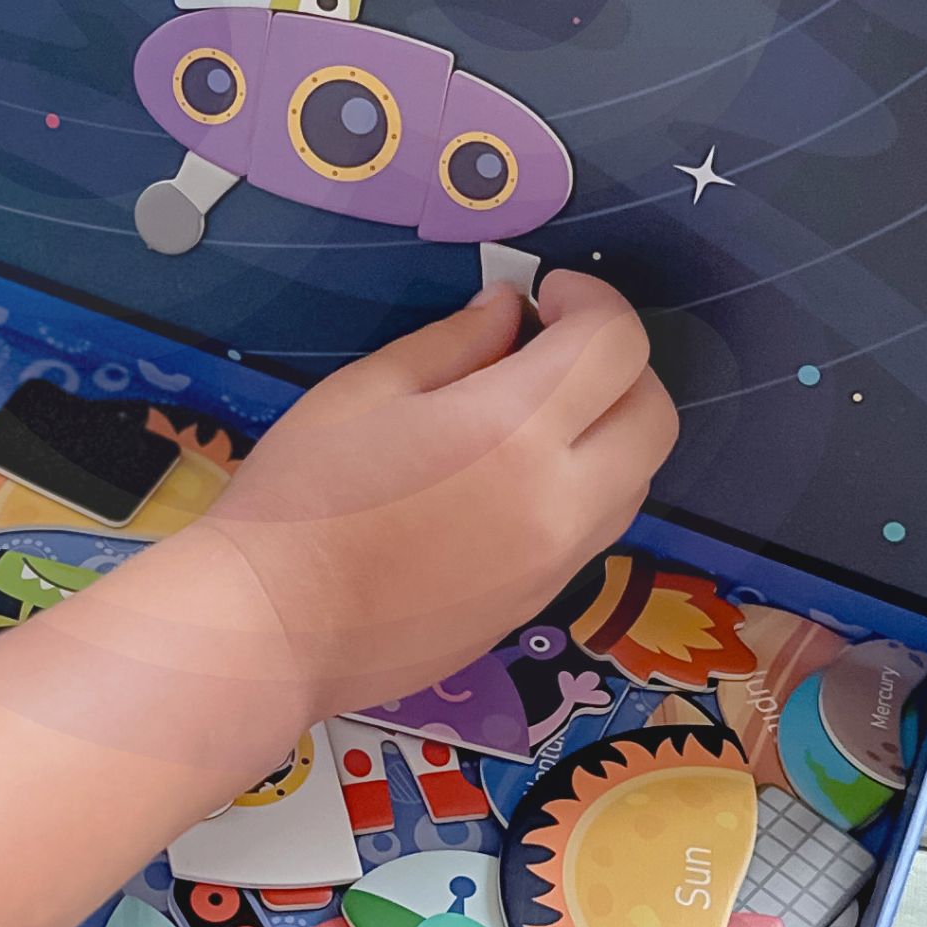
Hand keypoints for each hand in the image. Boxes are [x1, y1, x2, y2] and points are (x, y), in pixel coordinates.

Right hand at [181, 271, 677, 729]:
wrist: (272, 630)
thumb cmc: (301, 501)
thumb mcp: (366, 392)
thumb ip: (453, 344)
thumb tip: (508, 313)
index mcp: (515, 432)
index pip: (616, 346)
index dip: (593, 301)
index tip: (546, 296)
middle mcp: (559, 502)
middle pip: (655, 415)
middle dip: (619, 367)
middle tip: (552, 350)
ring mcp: (556, 564)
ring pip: (637, 480)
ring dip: (608, 431)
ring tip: (534, 417)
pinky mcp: (537, 605)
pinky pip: (594, 531)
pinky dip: (581, 487)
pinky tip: (508, 481)